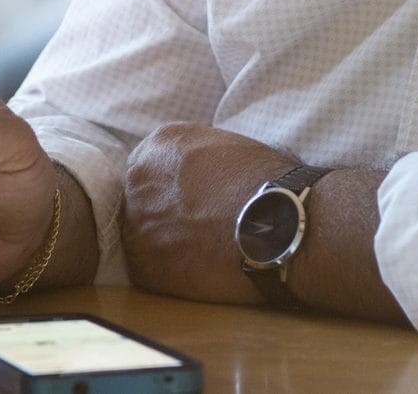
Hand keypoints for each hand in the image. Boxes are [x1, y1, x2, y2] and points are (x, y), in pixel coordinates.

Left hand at [123, 123, 294, 303]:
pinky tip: (199, 269)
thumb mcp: (230, 145)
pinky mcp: (144, 265)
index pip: (151, 164)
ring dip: (165, 242)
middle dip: (164, 210)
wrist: (280, 227)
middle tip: (197, 225)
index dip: (171, 185)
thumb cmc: (269, 183)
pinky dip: (170, 272)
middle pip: (141, 197)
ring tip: (202, 249)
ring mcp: (137, 223)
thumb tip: (200, 169)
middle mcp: (139, 179)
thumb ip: (200, 155)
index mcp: (161, 144)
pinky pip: (148, 268)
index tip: (190, 198)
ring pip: (142, 233)